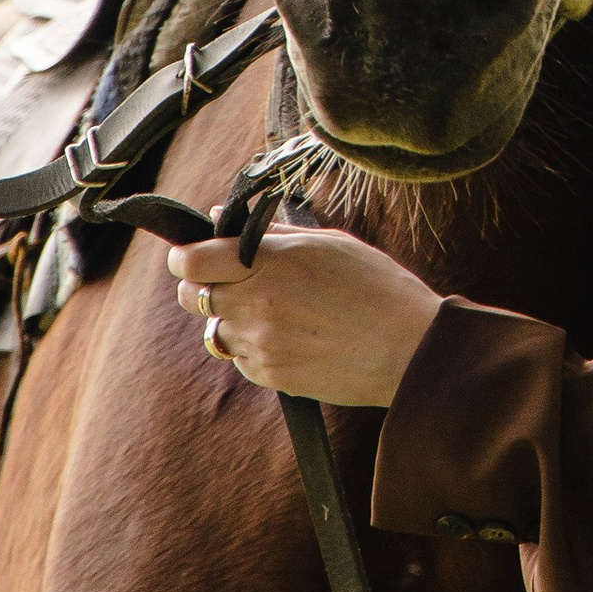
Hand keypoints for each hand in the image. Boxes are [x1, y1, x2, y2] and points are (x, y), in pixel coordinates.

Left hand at [167, 226, 442, 407]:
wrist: (408, 348)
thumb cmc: (376, 286)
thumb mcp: (329, 242)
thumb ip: (270, 233)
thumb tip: (221, 217)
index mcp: (270, 262)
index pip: (192, 260)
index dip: (184, 256)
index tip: (192, 255)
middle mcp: (256, 303)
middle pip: (192, 295)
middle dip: (202, 286)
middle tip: (233, 281)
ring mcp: (259, 342)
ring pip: (215, 329)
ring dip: (233, 318)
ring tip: (279, 312)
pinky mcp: (268, 374)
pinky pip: (241, 357)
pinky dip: (255, 346)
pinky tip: (294, 337)